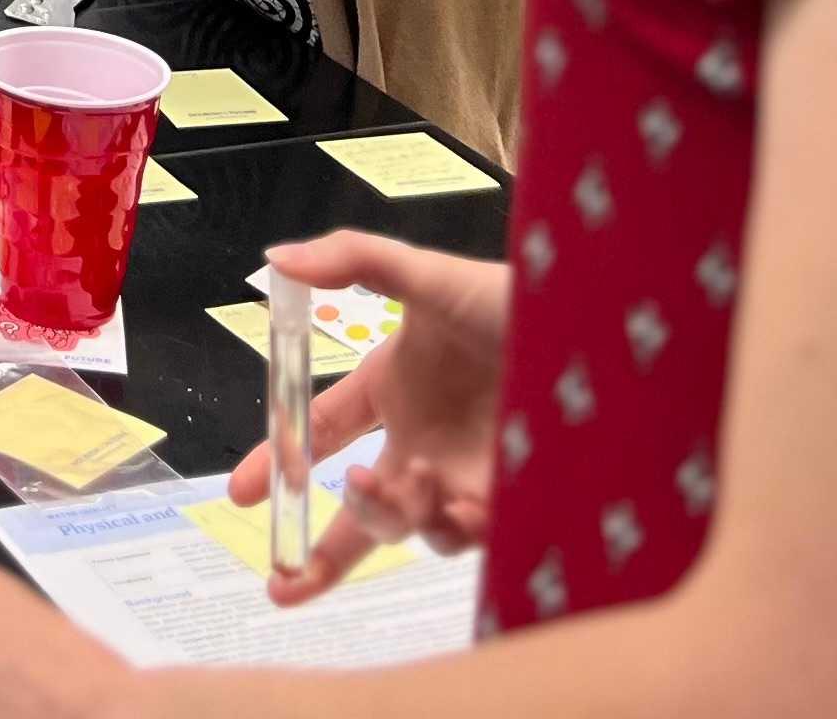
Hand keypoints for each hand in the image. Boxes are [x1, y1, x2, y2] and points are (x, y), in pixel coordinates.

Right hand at [232, 234, 512, 601]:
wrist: (593, 335)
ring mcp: (460, 477)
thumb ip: (352, 260)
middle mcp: (420, 441)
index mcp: (392, 387)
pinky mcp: (502, 503)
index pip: (321, 432)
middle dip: (320, 552)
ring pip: (405, 527)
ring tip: (403, 484)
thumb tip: (276, 258)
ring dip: (387, 515)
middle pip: (358, 511)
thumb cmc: (510, 300)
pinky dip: (451, 527)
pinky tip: (456, 503)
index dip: (277, 463)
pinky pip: (462, 536)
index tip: (243, 494)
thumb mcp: (426, 273)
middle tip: (285, 578)